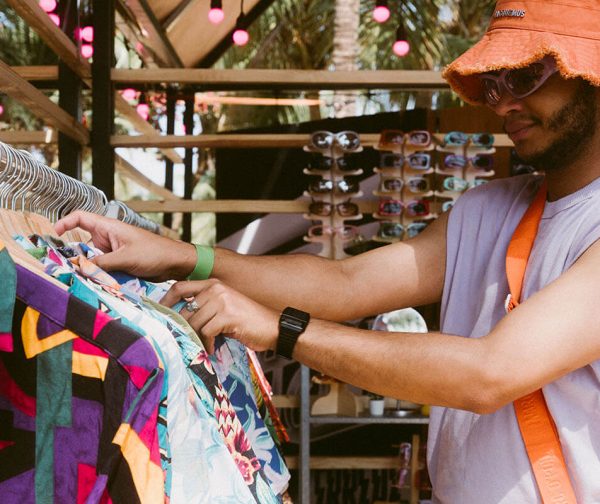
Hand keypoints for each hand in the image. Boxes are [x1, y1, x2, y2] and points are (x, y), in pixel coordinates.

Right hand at [55, 210, 196, 280]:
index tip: (54, 233)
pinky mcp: (120, 262)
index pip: (81, 218)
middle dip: (77, 256)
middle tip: (69, 269)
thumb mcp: (125, 258)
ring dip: (91, 269)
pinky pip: (104, 269)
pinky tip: (101, 284)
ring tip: (87, 279)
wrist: (175, 263)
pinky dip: (101, 275)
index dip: (65, 222)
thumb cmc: (156, 253)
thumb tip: (80, 267)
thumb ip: (102, 263)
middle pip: (83, 244)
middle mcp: (109, 237)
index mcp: (109, 227)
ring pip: (93, 259)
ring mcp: (114, 250)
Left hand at [160, 279, 278, 353]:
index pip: (179, 287)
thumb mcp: (224, 308)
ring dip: (196, 338)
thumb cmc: (247, 321)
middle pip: (184, 309)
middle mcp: (216, 288)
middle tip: (182, 340)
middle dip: (181, 328)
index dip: (165, 300)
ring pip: (194, 323)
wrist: (274, 327)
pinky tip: (213, 347)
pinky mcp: (228, 315)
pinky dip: (208, 343)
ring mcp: (222, 300)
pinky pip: (206, 332)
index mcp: (213, 284)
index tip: (159, 314)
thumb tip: (178, 320)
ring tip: (203, 346)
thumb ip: (204, 308)